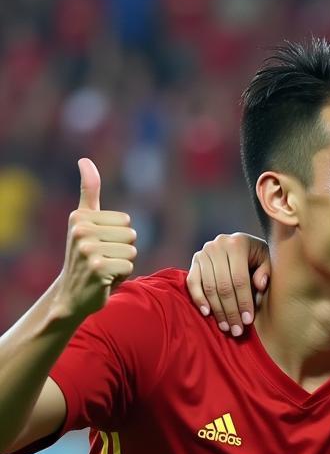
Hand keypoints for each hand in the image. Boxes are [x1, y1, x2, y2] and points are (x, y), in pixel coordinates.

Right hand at [54, 159, 136, 322]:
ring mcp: (87, 249)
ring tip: (105, 268)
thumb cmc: (85, 255)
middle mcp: (80, 230)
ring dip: (123, 264)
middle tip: (103, 259)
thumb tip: (85, 160)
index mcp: (80, 216)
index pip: (126, 221)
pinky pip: (129, 266)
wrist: (73, 293)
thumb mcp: (85, 221)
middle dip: (123, 251)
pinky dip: (122, 275)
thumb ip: (89, 191)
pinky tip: (105, 279)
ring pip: (132, 252)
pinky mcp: (97, 268)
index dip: (119, 237)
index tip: (100, 244)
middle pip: (131, 235)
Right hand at [186, 232, 270, 335]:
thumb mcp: (268, 260)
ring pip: (209, 287)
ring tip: (226, 327)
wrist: (243, 246)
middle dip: (231, 311)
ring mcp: (204, 252)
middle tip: (237, 330)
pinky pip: (192, 282)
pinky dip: (198, 298)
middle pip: (223, 286)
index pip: (240, 279)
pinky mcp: (195, 260)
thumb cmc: (259, 256)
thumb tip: (259, 285)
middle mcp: (218, 245)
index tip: (248, 321)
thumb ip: (266, 271)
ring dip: (217, 310)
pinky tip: (207, 313)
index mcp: (238, 244)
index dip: (244, 302)